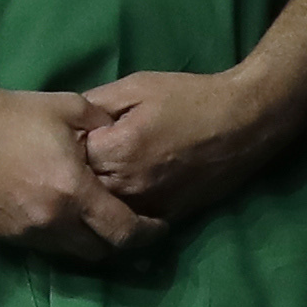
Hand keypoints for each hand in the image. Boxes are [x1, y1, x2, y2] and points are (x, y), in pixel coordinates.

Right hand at [0, 89, 161, 263]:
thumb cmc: (15, 114)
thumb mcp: (72, 108)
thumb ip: (105, 127)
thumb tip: (123, 139)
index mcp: (73, 191)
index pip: (123, 232)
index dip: (147, 234)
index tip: (157, 226)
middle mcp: (52, 220)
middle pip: (98, 252)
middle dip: (116, 241)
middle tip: (123, 223)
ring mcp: (25, 231)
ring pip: (68, 253)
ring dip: (84, 241)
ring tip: (89, 221)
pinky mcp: (2, 234)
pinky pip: (40, 246)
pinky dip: (54, 236)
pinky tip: (54, 215)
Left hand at [71, 67, 292, 219]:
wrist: (244, 120)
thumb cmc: (188, 97)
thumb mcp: (135, 87)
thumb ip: (95, 104)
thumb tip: (64, 120)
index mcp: (117, 149)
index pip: (68, 160)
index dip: (62, 150)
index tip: (63, 142)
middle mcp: (130, 184)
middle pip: (83, 191)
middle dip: (75, 179)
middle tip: (71, 165)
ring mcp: (151, 204)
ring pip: (106, 212)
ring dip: (96, 199)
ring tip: (93, 180)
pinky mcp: (171, 214)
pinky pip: (134, 220)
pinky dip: (122, 210)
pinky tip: (120, 195)